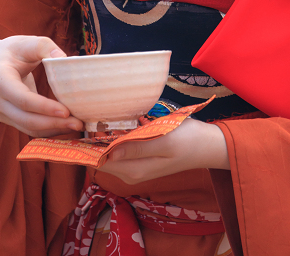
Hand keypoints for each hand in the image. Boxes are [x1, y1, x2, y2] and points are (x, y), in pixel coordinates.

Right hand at [0, 36, 83, 136]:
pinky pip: (28, 128)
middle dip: (53, 123)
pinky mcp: (8, 118)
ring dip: (53, 129)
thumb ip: (45, 47)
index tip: (66, 111)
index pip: (22, 99)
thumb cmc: (13, 51)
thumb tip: (64, 59)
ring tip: (76, 125)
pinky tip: (65, 125)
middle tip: (79, 123)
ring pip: (27, 127)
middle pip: (26, 119)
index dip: (44, 107)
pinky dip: (47, 129)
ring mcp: (0, 112)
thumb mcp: (27, 43)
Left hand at [98, 117, 229, 183]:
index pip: (101, 161)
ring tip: (103, 117)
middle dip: (96, 140)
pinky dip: (117, 137)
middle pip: (103, 157)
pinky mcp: (142, 159)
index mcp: (135, 170)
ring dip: (106, 137)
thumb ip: (138, 148)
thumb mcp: (164, 141)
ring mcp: (136, 167)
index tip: (83, 127)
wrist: (207, 145)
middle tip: (93, 116)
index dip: (89, 146)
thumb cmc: (188, 140)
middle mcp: (132, 173)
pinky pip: (122, 149)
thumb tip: (110, 152)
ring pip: (112, 153)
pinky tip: (120, 123)